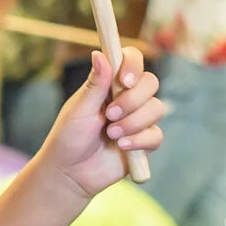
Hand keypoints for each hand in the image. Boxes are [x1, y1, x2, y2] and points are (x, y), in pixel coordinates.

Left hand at [39, 47, 164, 195]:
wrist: (70, 173)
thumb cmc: (69, 137)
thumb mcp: (79, 109)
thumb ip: (94, 84)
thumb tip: (98, 53)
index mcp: (110, 84)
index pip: (132, 60)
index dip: (133, 65)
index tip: (124, 81)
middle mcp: (128, 98)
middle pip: (151, 82)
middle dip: (133, 100)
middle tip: (110, 115)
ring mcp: (138, 119)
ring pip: (156, 108)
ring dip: (133, 122)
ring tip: (111, 134)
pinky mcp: (144, 142)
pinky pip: (156, 135)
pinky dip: (140, 140)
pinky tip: (122, 146)